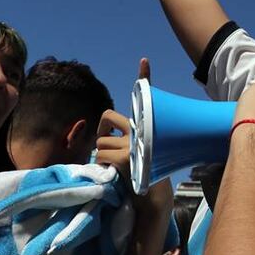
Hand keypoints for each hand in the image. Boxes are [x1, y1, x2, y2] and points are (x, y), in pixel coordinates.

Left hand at [94, 58, 151, 182]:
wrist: (153, 194)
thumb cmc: (144, 172)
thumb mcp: (138, 151)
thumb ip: (125, 140)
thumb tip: (103, 141)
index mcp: (147, 124)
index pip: (147, 95)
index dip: (145, 76)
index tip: (145, 61)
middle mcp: (141, 128)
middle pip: (107, 116)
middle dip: (102, 131)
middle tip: (108, 144)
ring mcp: (133, 141)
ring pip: (101, 141)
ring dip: (103, 154)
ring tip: (117, 164)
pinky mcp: (125, 156)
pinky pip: (101, 155)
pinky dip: (103, 164)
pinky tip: (116, 171)